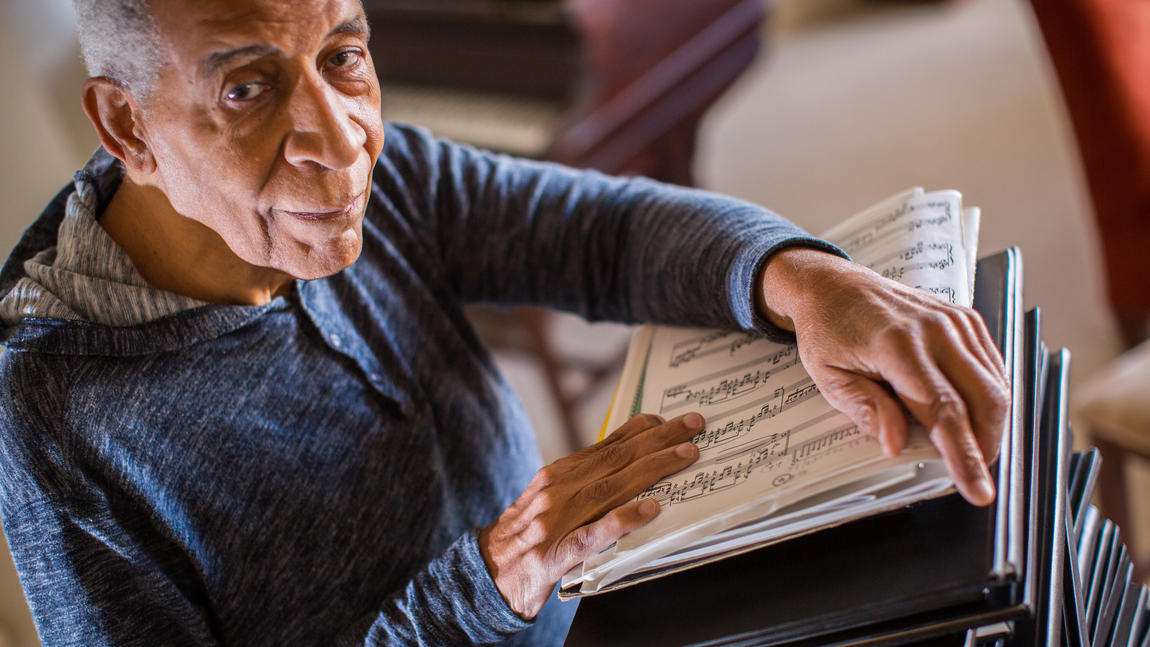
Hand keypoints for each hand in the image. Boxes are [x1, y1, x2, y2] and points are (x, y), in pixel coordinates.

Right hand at [478, 413, 702, 618]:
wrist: (482, 574)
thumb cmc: (523, 536)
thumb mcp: (548, 499)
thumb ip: (583, 483)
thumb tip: (629, 466)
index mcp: (556, 474)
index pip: (607, 445)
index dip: (642, 430)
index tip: (670, 419)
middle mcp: (556, 489)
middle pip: (617, 459)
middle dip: (660, 440)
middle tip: (694, 426)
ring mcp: (555, 520)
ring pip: (612, 487)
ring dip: (653, 469)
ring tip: (685, 456)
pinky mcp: (555, 554)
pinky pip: (594, 534)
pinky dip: (623, 519)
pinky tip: (649, 509)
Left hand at [758, 248, 1009, 505]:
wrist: (834, 287)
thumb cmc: (828, 331)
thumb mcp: (828, 376)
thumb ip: (865, 409)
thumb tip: (896, 446)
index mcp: (896, 344)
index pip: (943, 409)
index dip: (964, 454)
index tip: (979, 491)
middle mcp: (934, 329)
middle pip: (982, 399)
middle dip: (986, 445)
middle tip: (974, 476)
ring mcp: (955, 321)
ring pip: (995, 385)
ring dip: (992, 425)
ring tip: (971, 449)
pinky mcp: (966, 320)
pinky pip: (992, 367)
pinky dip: (990, 398)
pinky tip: (973, 417)